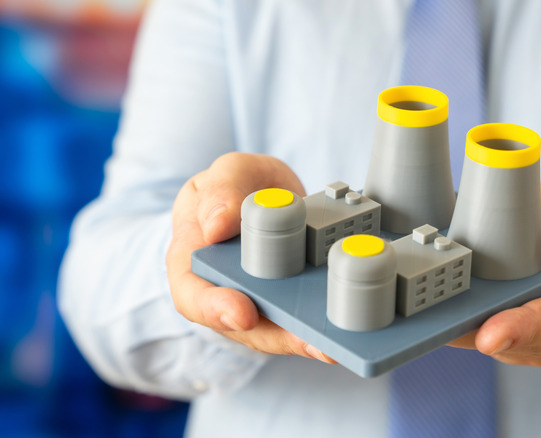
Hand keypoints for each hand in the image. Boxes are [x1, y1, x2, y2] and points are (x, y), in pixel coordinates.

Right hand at [166, 152, 335, 362]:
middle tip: (309, 342)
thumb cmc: (235, 186)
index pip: (193, 296)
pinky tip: (347, 334)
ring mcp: (259, 303)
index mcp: (193, 263)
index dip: (215, 310)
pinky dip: (324, 328)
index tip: (242, 314)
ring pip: (278, 330)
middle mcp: (225, 293)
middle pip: (244, 327)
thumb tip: (216, 226)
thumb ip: (220, 192)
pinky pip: (304, 319)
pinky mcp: (291, 303)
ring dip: (307, 341)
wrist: (263, 192)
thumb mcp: (226, 175)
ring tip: (334, 347)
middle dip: (278, 337)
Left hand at [450, 170, 540, 365]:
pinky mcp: (516, 335)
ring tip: (430, 319)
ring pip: (499, 345)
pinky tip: (438, 314)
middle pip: (523, 341)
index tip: (491, 335)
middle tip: (444, 329)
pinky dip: (461, 326)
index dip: (524, 328)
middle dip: (482, 335)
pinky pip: (484, 335)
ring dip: (466, 332)